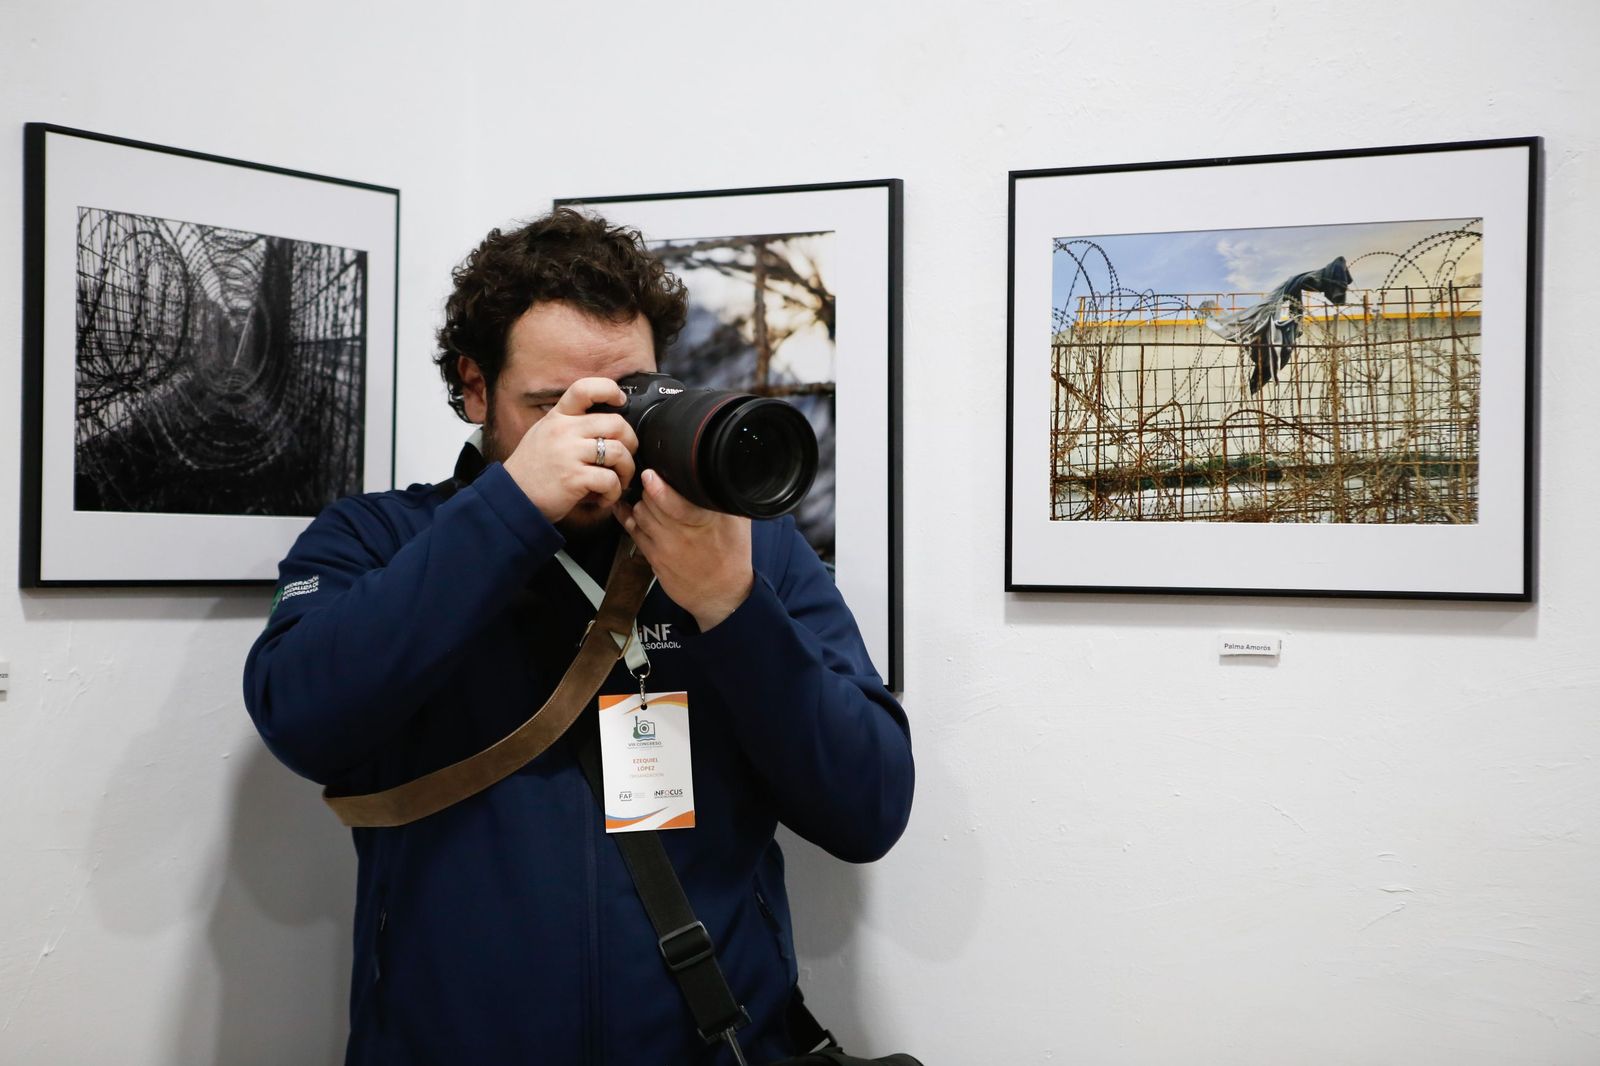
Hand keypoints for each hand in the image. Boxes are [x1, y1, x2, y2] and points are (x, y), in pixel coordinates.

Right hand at [502, 378, 639, 523]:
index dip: (609, 390)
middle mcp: (564, 431)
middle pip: (616, 423)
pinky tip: (605, 497)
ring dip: (627, 470)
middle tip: (627, 456)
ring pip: (619, 452)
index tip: (621, 401)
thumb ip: (569, 424)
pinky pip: (610, 480)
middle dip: (631, 442)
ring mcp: (569, 454)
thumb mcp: (544, 434)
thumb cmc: (531, 469)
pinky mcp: (574, 478)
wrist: (511, 497)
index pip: (584, 388)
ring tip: (619, 481)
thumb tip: (603, 420)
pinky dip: (614, 492)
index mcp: (557, 417)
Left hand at [617, 470, 752, 630]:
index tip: (650, 475)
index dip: (658, 487)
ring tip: (646, 496)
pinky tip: (626, 508)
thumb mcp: (738, 522)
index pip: (674, 503)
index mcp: (705, 522)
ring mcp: (665, 548)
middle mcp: (682, 534)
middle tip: (652, 481)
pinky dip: (628, 518)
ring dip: (640, 503)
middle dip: (649, 489)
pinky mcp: (654, 559)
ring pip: (639, 515)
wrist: (722, 595)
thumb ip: (725, 497)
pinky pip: (633, 532)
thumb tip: (716, 472)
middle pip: (651, 503)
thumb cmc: (731, 556)